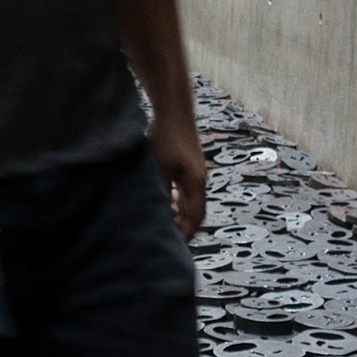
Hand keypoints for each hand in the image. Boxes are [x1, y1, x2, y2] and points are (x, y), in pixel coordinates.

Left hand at [150, 109, 207, 240]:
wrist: (174, 110)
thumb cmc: (166, 137)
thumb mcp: (159, 168)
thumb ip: (160, 191)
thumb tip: (158, 213)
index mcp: (195, 182)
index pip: (196, 215)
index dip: (187, 232)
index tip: (177, 245)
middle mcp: (199, 178)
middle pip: (194, 210)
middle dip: (183, 225)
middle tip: (168, 238)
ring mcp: (195, 171)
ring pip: (189, 200)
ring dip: (178, 212)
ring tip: (164, 221)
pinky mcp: (188, 164)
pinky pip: (185, 189)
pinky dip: (176, 199)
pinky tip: (164, 199)